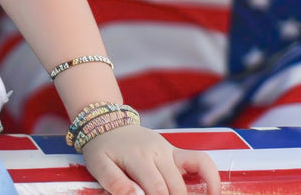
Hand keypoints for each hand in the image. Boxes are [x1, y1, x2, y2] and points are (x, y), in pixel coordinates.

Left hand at [82, 124, 220, 194]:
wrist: (106, 123)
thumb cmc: (102, 149)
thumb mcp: (98, 164)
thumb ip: (114, 181)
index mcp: (137, 155)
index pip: (157, 188)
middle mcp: (158, 151)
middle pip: (174, 188)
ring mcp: (169, 150)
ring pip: (187, 180)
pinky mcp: (176, 152)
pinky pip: (201, 161)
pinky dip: (211, 178)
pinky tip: (212, 193)